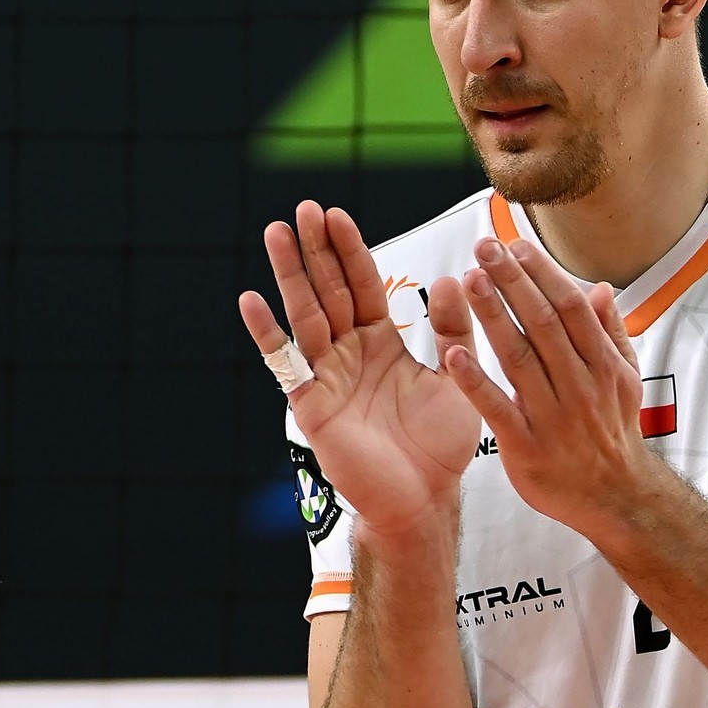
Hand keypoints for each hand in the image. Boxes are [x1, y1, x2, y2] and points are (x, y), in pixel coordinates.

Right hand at [239, 201, 477, 535]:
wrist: (424, 499)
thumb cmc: (441, 444)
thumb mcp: (457, 376)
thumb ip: (454, 330)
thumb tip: (455, 276)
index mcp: (382, 343)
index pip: (362, 285)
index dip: (349, 251)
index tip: (336, 214)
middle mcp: (349, 353)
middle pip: (328, 290)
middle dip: (315, 250)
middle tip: (303, 208)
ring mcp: (327, 376)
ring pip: (305, 315)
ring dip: (290, 275)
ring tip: (276, 232)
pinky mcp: (311, 405)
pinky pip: (286, 364)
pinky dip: (267, 334)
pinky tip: (250, 300)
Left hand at [438, 236, 655, 537]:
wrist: (617, 499)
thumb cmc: (614, 433)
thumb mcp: (626, 380)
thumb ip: (612, 334)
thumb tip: (601, 289)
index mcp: (603, 365)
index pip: (570, 308)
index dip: (543, 274)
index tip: (516, 246)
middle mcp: (580, 386)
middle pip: (543, 324)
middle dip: (513, 282)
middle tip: (485, 248)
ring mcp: (553, 417)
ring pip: (520, 359)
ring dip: (494, 317)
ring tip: (470, 281)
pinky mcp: (526, 448)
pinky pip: (498, 410)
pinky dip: (476, 383)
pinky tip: (454, 355)